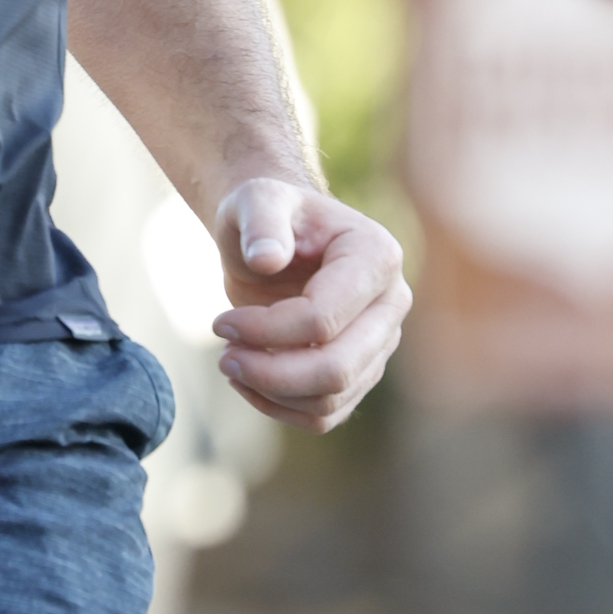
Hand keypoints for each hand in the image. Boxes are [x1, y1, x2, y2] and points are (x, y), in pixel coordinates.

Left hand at [210, 176, 411, 431]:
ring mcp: (381, 342)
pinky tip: (247, 380)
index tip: (220, 323)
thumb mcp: (256, 200)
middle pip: (336, 369)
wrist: (278, 236)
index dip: (264, 330)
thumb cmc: (268, 214)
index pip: (323, 320)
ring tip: (230, 362)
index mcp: (377, 257)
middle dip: (270, 372)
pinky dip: (280, 407)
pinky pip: (325, 413)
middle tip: (223, 356)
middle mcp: (392, 303)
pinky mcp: (362, 371)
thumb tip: (267, 259)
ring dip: (270, 391)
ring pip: (331, 399)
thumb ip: (262, 220)